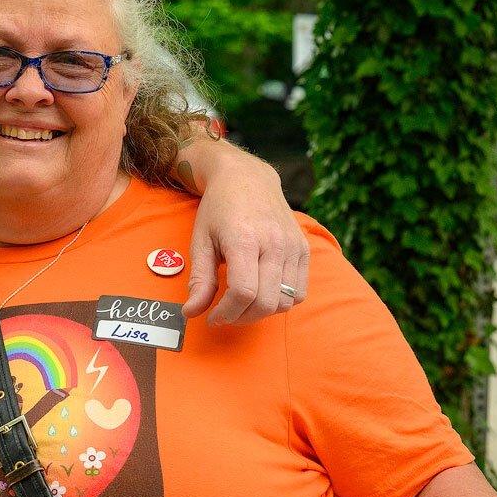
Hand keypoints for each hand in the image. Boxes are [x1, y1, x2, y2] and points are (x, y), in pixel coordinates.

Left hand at [181, 148, 309, 325]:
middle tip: (225, 314)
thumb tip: (192, 312)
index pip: (243, 292)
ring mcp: (294, 247)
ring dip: (262, 312)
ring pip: (286, 301)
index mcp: (244, 239)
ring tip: (242, 304)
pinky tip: (262, 293)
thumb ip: (199, 279)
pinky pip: (300, 292)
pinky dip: (282, 301)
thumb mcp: (201, 240)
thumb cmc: (218, 209)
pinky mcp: (304, 249)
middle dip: (242, 317)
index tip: (212, 318)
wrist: (247, 178)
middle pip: (266, 302)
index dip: (226, 313)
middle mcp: (275, 243)